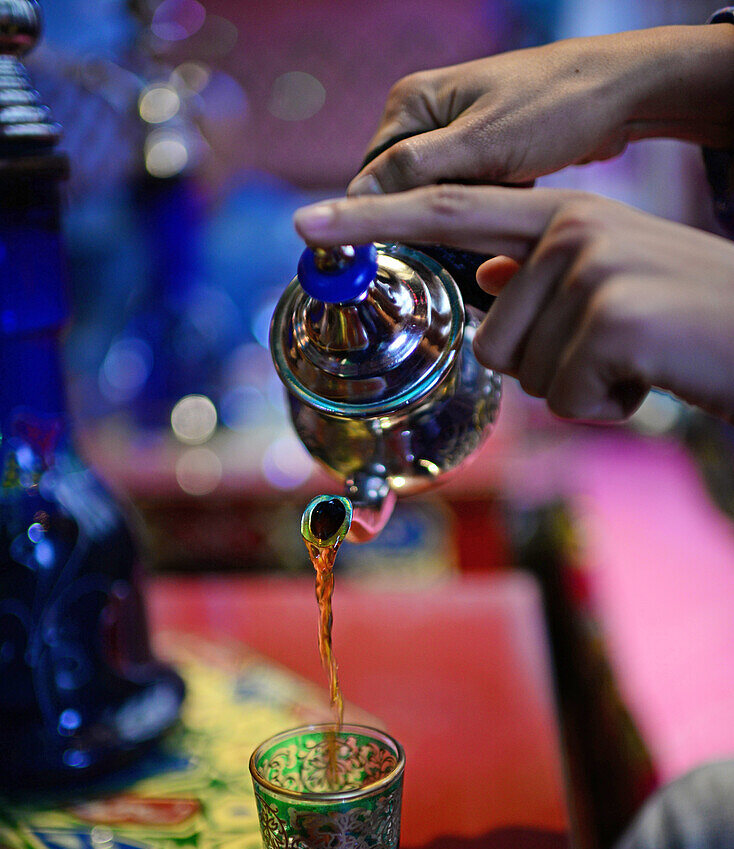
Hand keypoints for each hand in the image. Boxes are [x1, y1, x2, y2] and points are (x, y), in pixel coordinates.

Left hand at [294, 186, 733, 422]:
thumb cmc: (685, 321)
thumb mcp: (613, 284)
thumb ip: (542, 276)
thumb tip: (489, 278)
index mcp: (562, 216)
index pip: (450, 212)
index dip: (375, 217)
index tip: (307, 219)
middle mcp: (569, 229)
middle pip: (490, 342)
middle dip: (547, 370)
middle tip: (617, 352)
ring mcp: (590, 264)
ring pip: (527, 374)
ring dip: (582, 388)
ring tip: (639, 359)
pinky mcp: (612, 311)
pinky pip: (568, 394)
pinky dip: (608, 405)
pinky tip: (649, 376)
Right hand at [348, 25, 733, 194]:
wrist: (620, 93)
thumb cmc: (554, 108)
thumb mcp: (480, 145)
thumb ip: (415, 170)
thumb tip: (357, 197)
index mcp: (411, 103)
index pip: (370, 177)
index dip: (383, 215)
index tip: (403, 246)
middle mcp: (426, 115)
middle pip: (402, 191)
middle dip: (434, 212)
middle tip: (471, 214)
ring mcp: (454, 134)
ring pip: (437, 198)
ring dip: (463, 211)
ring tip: (499, 197)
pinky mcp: (482, 152)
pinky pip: (467, 196)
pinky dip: (486, 205)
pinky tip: (514, 194)